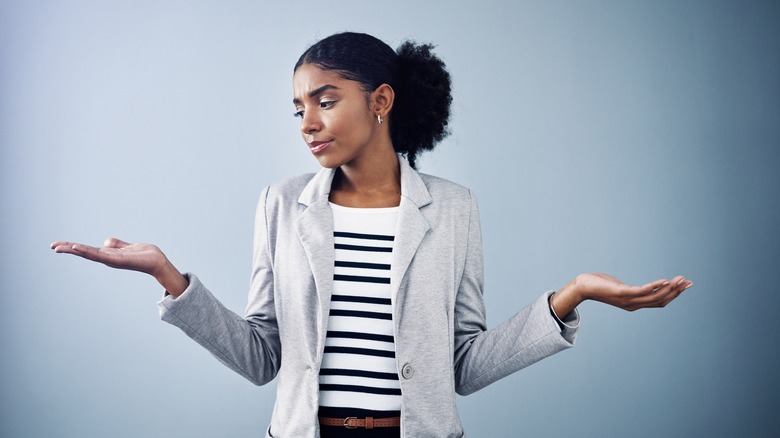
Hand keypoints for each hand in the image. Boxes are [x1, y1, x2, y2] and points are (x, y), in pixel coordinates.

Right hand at [50, 238, 188, 295]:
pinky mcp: (118, 260)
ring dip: (75, 250)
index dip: (73, 247)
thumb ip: (116, 245)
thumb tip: (105, 242)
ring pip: (89, 254)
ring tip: (61, 247)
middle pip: (84, 253)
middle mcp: (107, 258)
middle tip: (52, 246)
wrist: (158, 261)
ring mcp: (112, 260)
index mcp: (108, 254)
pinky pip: (101, 255)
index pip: (87, 250)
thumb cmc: (144, 254)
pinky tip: (78, 248)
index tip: (58, 244)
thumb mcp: (127, 247)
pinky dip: (89, 252)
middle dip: (68, 249)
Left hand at [552, 273, 692, 316]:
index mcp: (634, 304)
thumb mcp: (619, 287)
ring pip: (654, 297)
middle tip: (688, 282)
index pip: (659, 302)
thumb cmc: (599, 285)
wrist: (583, 287)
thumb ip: (630, 288)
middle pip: (660, 300)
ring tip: (680, 280)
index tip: (685, 285)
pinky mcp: (622, 293)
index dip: (674, 295)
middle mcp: (633, 304)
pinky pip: (642, 291)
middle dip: (676, 291)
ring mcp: (628, 300)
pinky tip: (664, 280)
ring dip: (669, 288)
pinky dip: (654, 286)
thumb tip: (636, 286)